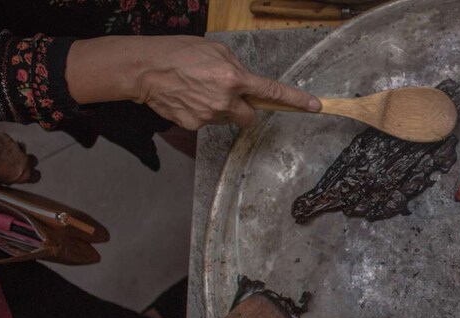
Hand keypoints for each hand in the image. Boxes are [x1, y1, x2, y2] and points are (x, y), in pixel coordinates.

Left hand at [0, 131, 40, 185]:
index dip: (31, 175)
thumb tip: (7, 178)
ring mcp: (14, 145)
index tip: (25, 176)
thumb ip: (7, 179)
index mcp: (23, 173)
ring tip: (0, 153)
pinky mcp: (4, 135)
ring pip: (19, 147)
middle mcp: (23, 158)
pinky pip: (5, 139)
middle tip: (14, 164)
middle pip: (33, 160)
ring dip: (13, 151)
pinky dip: (0, 142)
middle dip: (25, 161)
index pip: (36, 176)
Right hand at [135, 36, 320, 129]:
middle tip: (228, 96)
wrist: (144, 69)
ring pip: (227, 119)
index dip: (295, 100)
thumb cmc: (179, 53)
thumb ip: (237, 68)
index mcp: (234, 78)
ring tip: (199, 91)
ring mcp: (210, 116)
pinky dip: (202, 113)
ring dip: (221, 109)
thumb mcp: (215, 50)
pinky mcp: (195, 125)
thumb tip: (247, 82)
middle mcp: (225, 100)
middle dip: (245, 109)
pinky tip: (188, 99)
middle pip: (250, 117)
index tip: (315, 106)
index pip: (272, 91)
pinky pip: (208, 122)